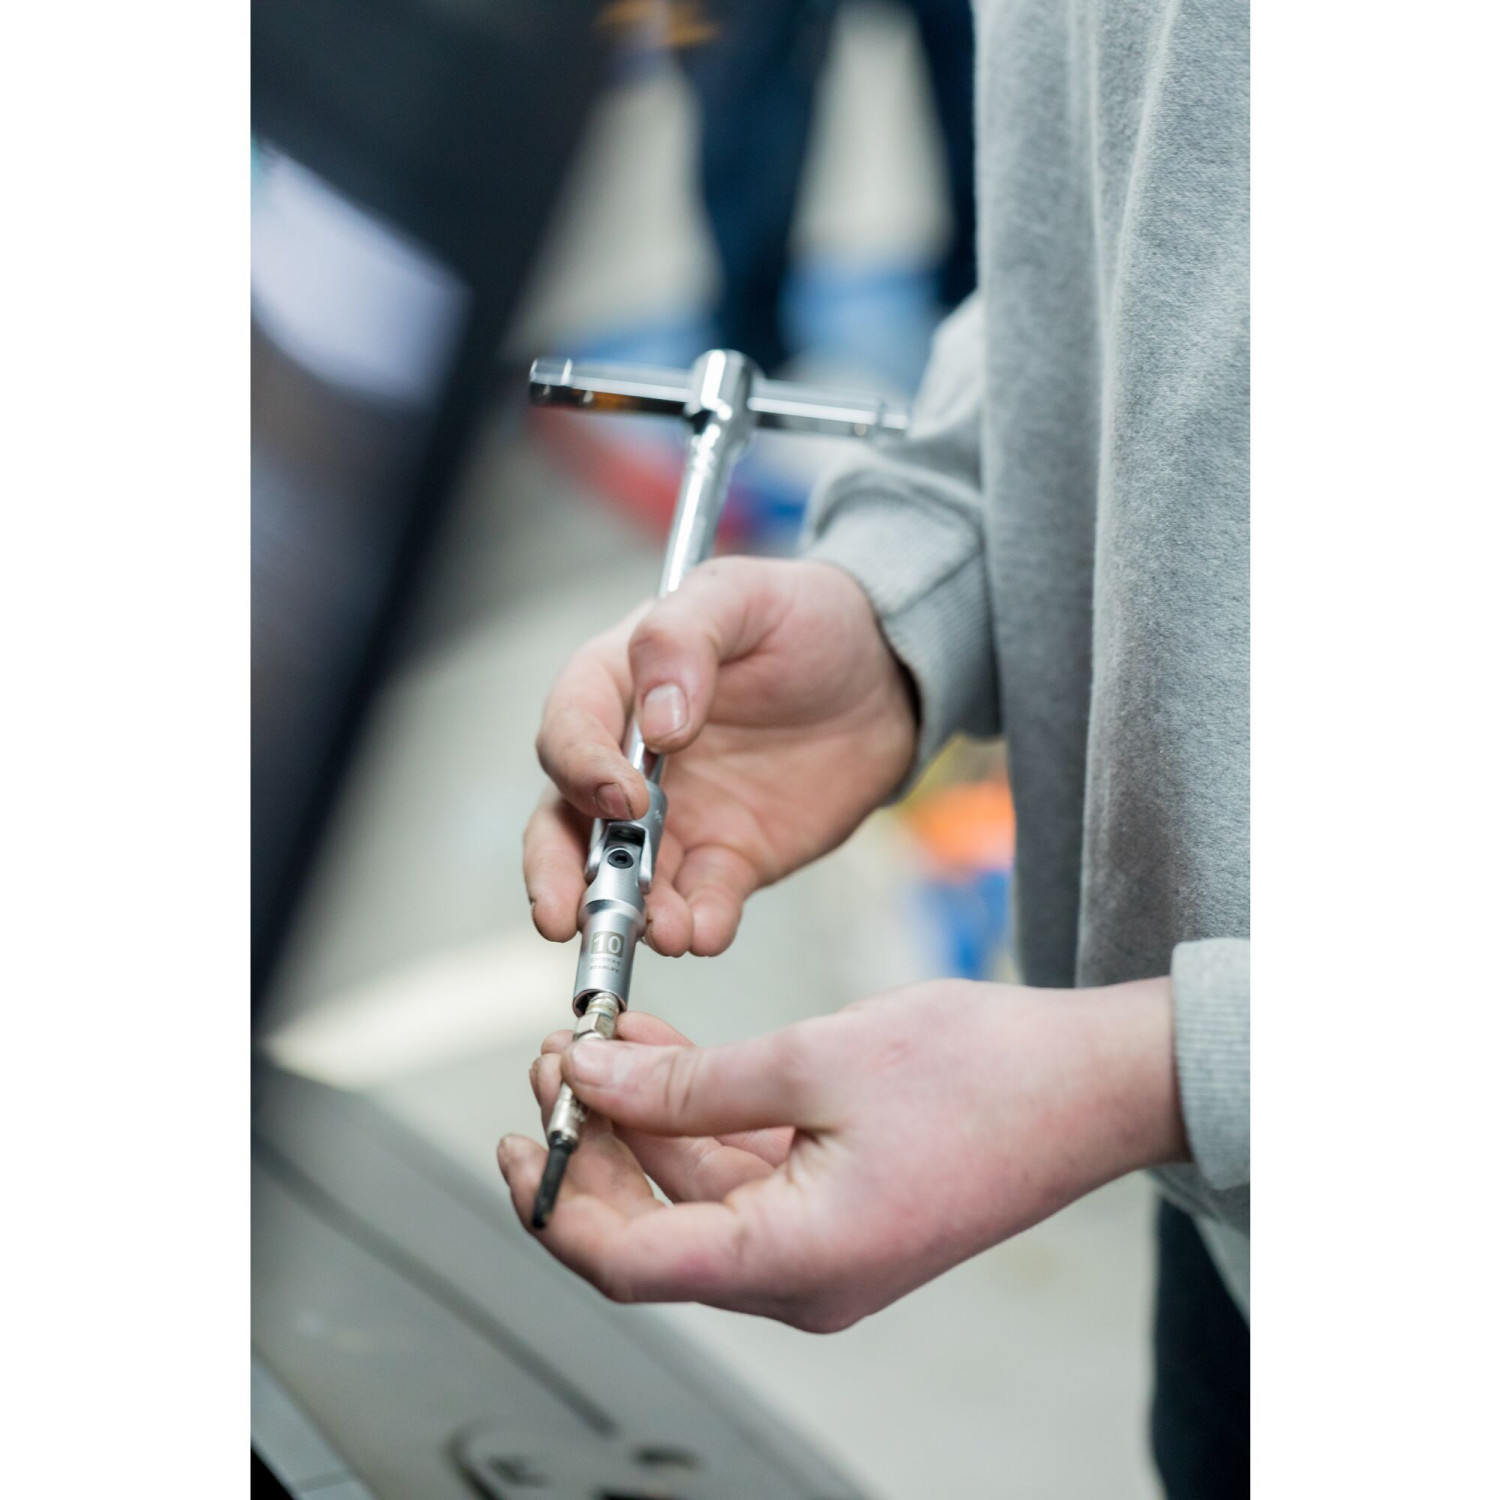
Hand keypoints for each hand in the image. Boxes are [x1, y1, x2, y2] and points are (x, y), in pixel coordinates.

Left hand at [497, 978, 1186, 1330]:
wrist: (1092, 1082)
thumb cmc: (985, 1077)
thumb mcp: (814, 1060)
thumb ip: (689, 1082)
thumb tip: (593, 1076)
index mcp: (795, 1262)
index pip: (629, 1264)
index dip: (555, 1203)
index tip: (521, 1137)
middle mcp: (801, 1275)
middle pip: (654, 1231)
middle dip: (593, 1147)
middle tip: (556, 1063)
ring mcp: (822, 1244)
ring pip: (693, 1196)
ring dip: (642, 1121)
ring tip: (601, 1040)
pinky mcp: (839, 1207)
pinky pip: (741, 1173)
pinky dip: (697, 1117)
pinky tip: (664, 1053)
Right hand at [523, 557, 915, 956]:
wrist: (886, 671)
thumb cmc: (805, 616)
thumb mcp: (742, 594)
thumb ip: (684, 638)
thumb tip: (656, 724)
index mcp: (617, 686)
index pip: (568, 730)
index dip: (580, 767)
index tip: (621, 795)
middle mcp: (631, 761)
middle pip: (566, 823)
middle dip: (558, 872)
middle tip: (563, 915)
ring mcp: (678, 818)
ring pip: (628, 878)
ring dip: (632, 912)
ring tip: (664, 931)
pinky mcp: (729, 858)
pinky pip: (702, 901)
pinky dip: (699, 923)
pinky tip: (708, 931)